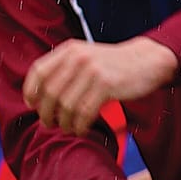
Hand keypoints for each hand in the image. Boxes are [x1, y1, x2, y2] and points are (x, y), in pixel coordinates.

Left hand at [24, 33, 178, 132]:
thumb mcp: (86, 57)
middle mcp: (79, 57)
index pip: (39, 71)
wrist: (148, 60)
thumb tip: (37, 97)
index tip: (33, 106)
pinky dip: (80, 126)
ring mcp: (93, 70)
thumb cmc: (113, 65)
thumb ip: (64, 70)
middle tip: (50, 124)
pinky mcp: (107, 85)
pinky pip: (85, 112)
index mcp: (70, 50)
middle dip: (47, 114)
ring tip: (69, 128)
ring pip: (66, 106)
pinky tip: (82, 129)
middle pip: (50, 92)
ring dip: (65, 123)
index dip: (31, 91)